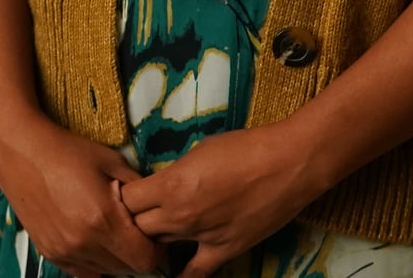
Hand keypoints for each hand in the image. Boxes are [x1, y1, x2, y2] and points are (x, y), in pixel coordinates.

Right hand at [0, 111, 162, 277]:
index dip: (155, 249)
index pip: (144, 260)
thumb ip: (139, 190)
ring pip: (105, 272)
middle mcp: (83, 243)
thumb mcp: (113, 162)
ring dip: (115, 258)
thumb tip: (155, 208)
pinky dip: (94, 260)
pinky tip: (93, 236)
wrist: (21, 152)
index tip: (153, 233)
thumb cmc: (69, 152)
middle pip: (126, 270)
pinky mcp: (49, 253)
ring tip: (112, 230)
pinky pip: (83, 270)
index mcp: (103, 220)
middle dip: (137, 253)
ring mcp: (64, 252)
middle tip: (134, 229)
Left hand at [119, 121, 326, 276]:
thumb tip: (161, 185)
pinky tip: (172, 271)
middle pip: (137, 227)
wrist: (289, 163)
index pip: (126, 200)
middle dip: (134, 218)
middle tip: (141, 210)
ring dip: (156, 238)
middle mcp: (180, 216)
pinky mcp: (223, 251)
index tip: (127, 191)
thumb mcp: (199, 150)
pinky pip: (194, 273)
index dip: (123, 195)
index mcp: (171, 185)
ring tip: (158, 229)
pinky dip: (181, 274)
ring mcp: (201, 237)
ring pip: (160, 247)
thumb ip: (174, 173)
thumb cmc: (245, 147)